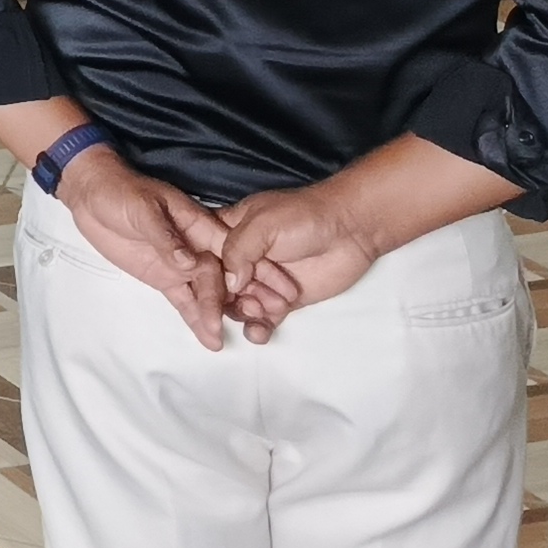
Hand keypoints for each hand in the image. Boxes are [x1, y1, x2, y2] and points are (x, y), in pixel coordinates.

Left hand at [55, 145, 232, 349]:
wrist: (92, 195)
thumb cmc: (121, 191)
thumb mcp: (143, 208)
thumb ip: (166, 236)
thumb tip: (190, 263)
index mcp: (199, 225)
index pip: (227, 252)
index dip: (244, 274)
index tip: (253, 298)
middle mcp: (196, 248)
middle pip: (218, 278)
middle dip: (224, 302)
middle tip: (221, 327)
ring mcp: (180, 265)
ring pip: (203, 293)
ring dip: (211, 315)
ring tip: (217, 340)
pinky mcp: (164, 278)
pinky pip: (183, 299)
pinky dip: (194, 318)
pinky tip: (207, 337)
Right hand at [213, 176, 390, 341]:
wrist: (351, 231)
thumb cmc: (304, 217)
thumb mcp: (263, 224)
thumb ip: (239, 250)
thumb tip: (228, 283)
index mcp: (226, 232)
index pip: (199, 256)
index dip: (196, 274)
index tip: (200, 287)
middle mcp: (239, 259)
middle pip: (215, 287)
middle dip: (222, 300)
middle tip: (242, 301)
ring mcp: (260, 281)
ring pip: (237, 306)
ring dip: (245, 312)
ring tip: (262, 309)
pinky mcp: (281, 301)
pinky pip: (262, 320)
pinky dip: (257, 329)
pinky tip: (261, 331)